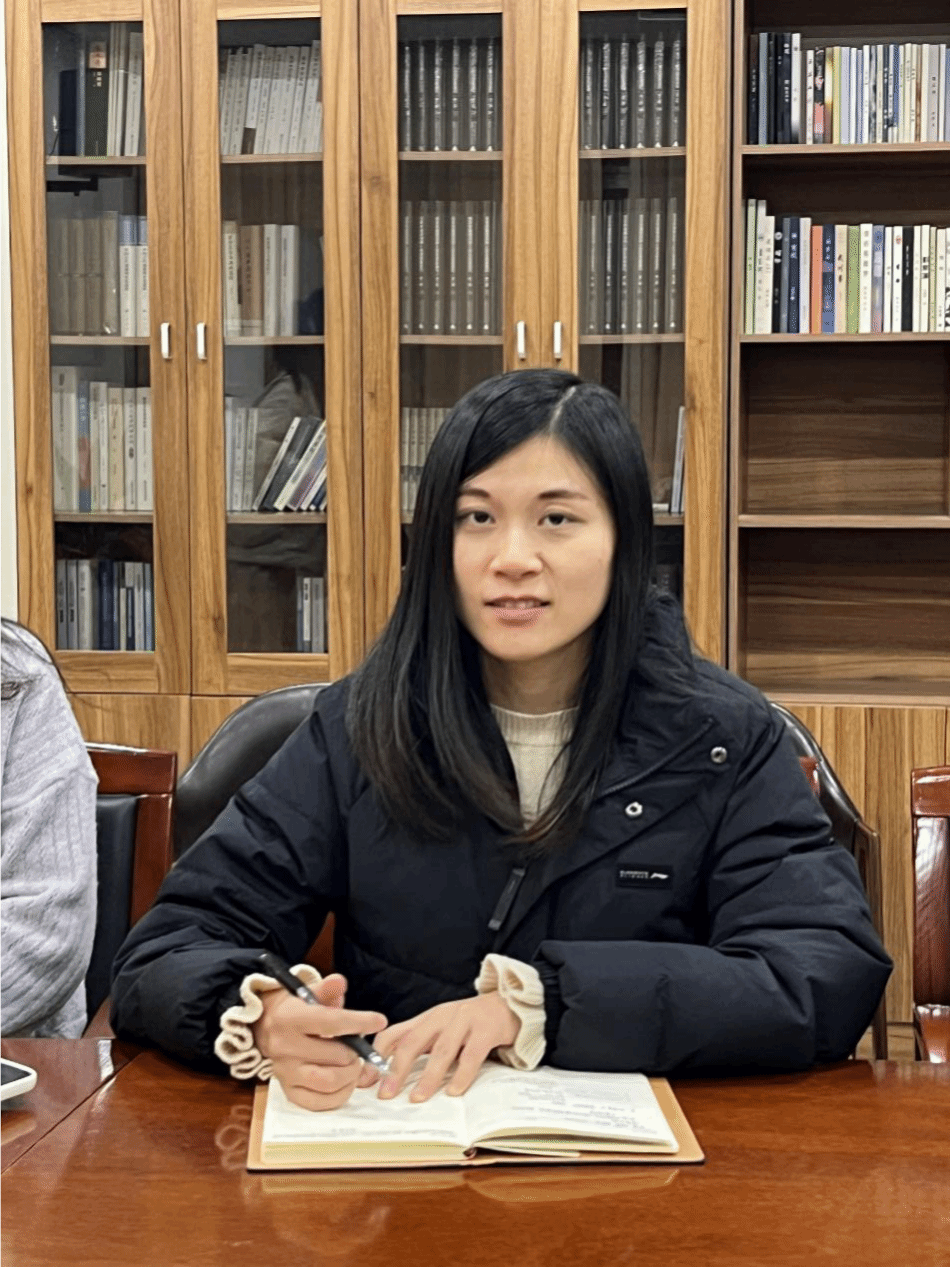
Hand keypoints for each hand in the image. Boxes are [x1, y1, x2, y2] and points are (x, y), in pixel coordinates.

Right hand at [252, 973, 387, 1111]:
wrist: (266, 1027)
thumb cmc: (296, 1009)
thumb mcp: (308, 992)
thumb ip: (327, 989)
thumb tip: (340, 982)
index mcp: (290, 1019)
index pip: (331, 1023)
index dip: (359, 1022)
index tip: (380, 1021)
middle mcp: (285, 1047)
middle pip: (335, 1056)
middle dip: (357, 1052)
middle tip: (361, 1049)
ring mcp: (285, 1072)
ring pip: (329, 1082)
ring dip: (351, 1075)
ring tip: (354, 1065)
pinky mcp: (288, 1091)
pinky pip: (319, 1102)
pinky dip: (340, 1095)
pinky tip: (345, 1081)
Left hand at [373, 993, 519, 1103]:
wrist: (509, 1003)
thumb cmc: (470, 1022)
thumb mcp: (440, 1028)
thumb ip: (419, 1044)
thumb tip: (389, 1073)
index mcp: (426, 1018)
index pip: (393, 1034)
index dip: (377, 1057)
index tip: (366, 1081)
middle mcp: (441, 1017)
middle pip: (412, 1042)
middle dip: (396, 1070)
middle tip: (385, 1095)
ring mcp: (464, 1021)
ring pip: (441, 1050)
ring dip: (428, 1076)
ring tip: (417, 1097)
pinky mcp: (486, 1030)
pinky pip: (472, 1055)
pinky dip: (462, 1074)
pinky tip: (454, 1091)